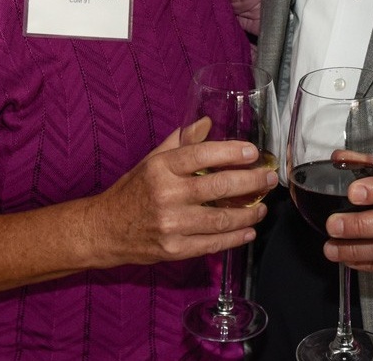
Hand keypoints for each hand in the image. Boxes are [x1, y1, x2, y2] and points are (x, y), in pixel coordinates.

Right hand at [84, 118, 274, 266]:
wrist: (104, 230)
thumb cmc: (131, 191)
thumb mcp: (151, 160)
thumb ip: (181, 142)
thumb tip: (206, 122)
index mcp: (161, 169)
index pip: (201, 155)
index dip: (231, 152)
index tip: (253, 153)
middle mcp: (166, 195)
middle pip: (218, 187)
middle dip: (251, 182)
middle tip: (269, 179)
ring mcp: (171, 225)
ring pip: (220, 220)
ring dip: (248, 214)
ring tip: (262, 207)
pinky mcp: (174, 250)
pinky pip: (212, 244)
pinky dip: (234, 238)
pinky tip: (248, 231)